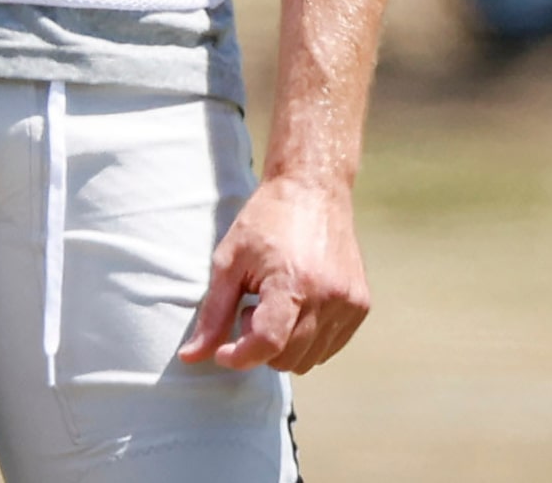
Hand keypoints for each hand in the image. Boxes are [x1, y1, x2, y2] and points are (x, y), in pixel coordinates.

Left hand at [178, 173, 370, 374]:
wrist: (313, 190)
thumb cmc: (265, 221)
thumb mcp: (228, 261)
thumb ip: (212, 314)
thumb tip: (191, 357)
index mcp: (292, 283)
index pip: (268, 345)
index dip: (239, 357)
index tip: (222, 351)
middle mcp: (327, 298)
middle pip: (287, 359)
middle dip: (260, 345)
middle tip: (250, 308)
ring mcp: (349, 304)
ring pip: (309, 360)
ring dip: (284, 345)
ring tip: (274, 304)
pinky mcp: (361, 306)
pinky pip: (329, 348)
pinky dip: (307, 340)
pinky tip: (296, 306)